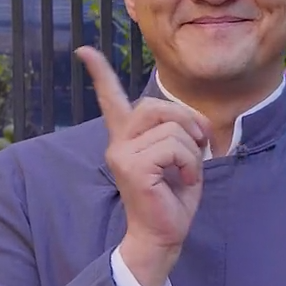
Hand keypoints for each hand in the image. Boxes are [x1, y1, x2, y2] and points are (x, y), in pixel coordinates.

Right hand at [76, 46, 211, 285]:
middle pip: (156, 105)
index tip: (84, 50)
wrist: (162, 235)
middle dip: (188, 121)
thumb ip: (180, 133)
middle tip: (201, 144)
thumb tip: (194, 122)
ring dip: (193, 151)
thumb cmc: (173, 198)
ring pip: (171, 128)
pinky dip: (190, 163)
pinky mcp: (131, 165)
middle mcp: (119, 142)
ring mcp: (121, 153)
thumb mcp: (181, 158)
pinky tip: (183, 180)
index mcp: (127, 138)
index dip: (100, 73)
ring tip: (187, 171)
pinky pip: (174, 147)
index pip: (111, 99)